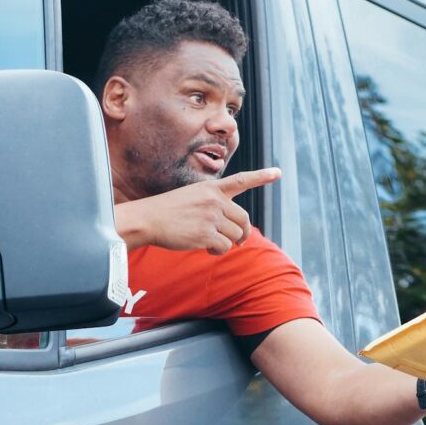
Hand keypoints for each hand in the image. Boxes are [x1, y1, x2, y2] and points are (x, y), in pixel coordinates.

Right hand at [115, 168, 280, 253]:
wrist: (147, 219)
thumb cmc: (168, 211)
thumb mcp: (192, 197)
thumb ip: (214, 205)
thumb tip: (234, 227)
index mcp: (211, 189)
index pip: (241, 180)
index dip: (261, 176)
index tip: (278, 172)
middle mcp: (214, 201)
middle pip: (243, 219)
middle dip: (243, 233)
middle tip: (239, 240)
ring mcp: (211, 217)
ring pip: (235, 236)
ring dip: (227, 244)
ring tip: (212, 244)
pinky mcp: (206, 234)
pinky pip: (224, 247)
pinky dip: (218, 252)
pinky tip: (206, 249)